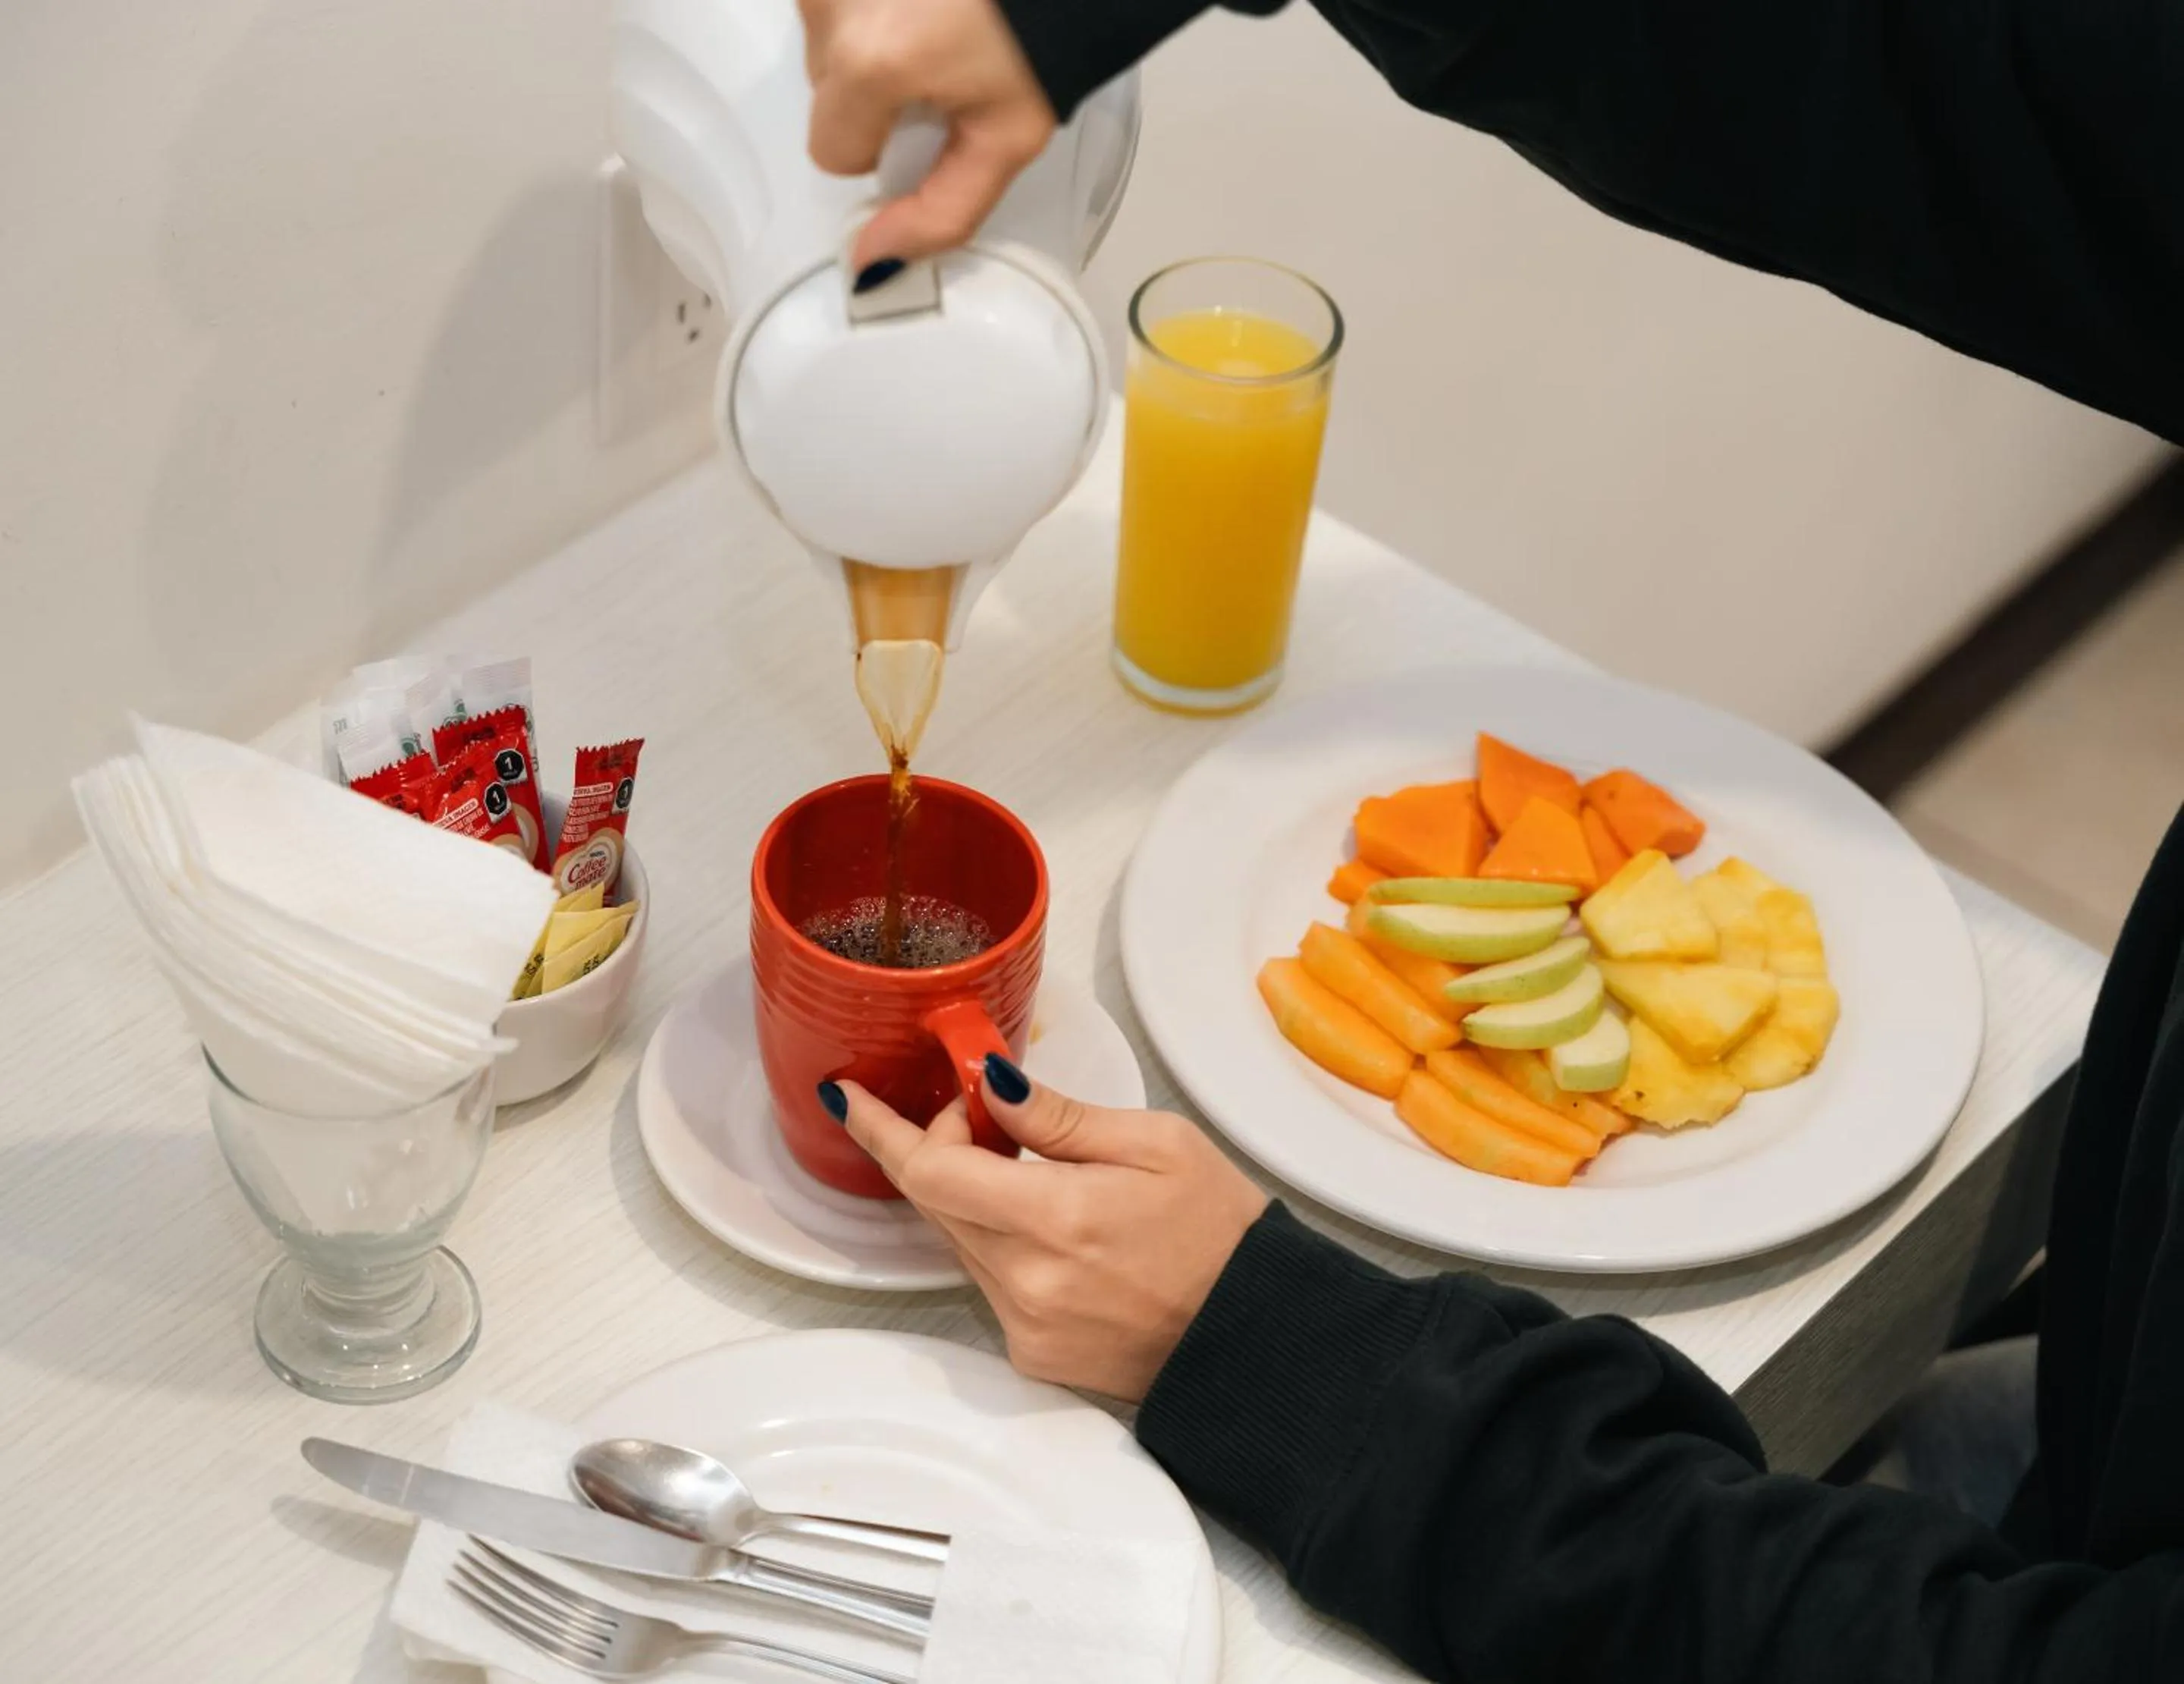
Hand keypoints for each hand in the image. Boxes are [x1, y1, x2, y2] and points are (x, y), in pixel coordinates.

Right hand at [799, 0, 1056, 270]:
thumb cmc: (1045, 28)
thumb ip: (939, 212)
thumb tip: (873, 263)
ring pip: (826, 36)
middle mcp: (833, 5)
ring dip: (872, 37)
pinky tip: (918, 0)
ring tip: (932, 18)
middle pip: (825, 89)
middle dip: (877, 86)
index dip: (884, 142)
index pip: (832, 150)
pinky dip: (871, 3)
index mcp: (868, 64)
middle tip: (941, 58)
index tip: (928, 111)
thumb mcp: (1007, 137)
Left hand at [833, 1060, 1269, 1400]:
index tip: (849, 1096)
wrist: (1257, 1339)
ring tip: (1032, 1168)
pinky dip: (1000, 1241)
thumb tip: (989, 1084)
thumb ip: (1059, 1117)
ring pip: (959, 1240)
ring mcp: (1025, 1325)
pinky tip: (1054, 1229)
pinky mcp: (1032, 1353)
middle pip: (936, 1202)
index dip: (883, 1129)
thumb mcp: (1157, 1144)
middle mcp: (1027, 1282)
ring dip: (973, 1194)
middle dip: (942, 1146)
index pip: (930, 1172)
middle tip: (983, 1109)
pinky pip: (988, 1280)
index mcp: (1058, 1219)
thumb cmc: (1223, 1235)